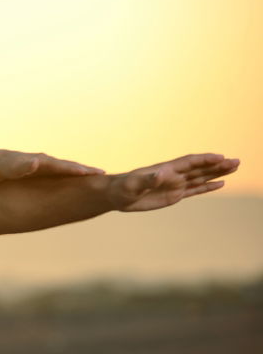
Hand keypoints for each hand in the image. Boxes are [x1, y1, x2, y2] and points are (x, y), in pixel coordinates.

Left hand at [0, 150, 105, 181]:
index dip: (76, 170)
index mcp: (36, 162)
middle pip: (66, 167)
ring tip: (98, 180)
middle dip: (85, 171)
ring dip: (80, 176)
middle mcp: (42, 162)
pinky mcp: (38, 175)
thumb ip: (19, 165)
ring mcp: (41, 168)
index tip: (94, 174)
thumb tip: (37, 162)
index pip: (60, 166)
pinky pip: (58, 178)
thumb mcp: (3, 166)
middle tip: (105, 177)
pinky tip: (78, 187)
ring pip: (64, 172)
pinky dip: (69, 180)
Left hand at [107, 153, 239, 211]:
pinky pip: (194, 190)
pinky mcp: (174, 196)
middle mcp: (173, 175)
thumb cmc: (122, 188)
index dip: (205, 160)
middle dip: (217, 165)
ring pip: (200, 178)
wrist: (116, 195)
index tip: (221, 157)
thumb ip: (148, 179)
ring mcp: (175, 185)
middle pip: (199, 168)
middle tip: (237, 161)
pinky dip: (207, 187)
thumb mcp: (133, 184)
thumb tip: (162, 174)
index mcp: (166, 169)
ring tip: (234, 168)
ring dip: (216, 173)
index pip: (189, 162)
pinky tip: (220, 184)